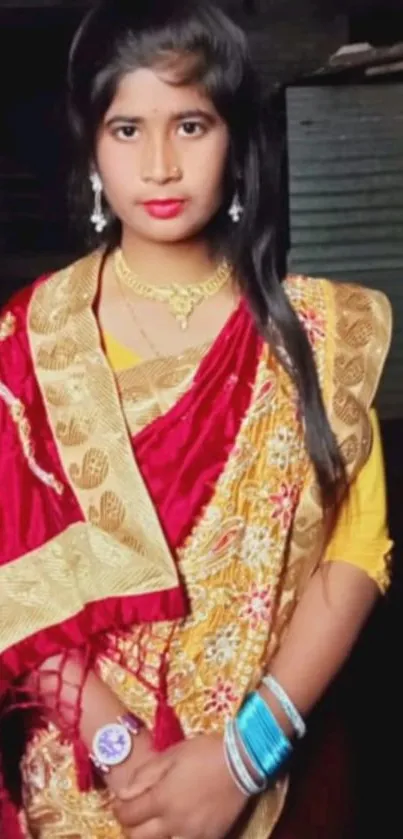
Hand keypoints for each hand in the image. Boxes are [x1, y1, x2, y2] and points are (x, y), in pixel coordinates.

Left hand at [114, 733, 248, 838]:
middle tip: (134, 814)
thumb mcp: (171, 755)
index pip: (128, 816)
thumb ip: (144, 776)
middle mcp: (173, 823)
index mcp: (161, 800)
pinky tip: (179, 825)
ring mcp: (192, 834)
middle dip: (131, 827)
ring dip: (153, 835)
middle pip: (139, 837)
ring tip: (157, 821)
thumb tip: (123, 794)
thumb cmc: (204, 753)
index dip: (119, 811)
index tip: (119, 804)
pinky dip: (177, 837)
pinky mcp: (209, 838)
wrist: (242, 762)